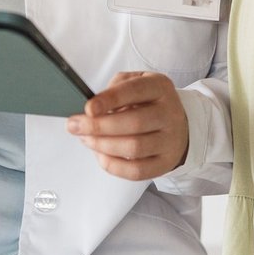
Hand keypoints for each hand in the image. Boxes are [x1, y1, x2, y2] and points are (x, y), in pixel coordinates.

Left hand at [67, 72, 189, 180]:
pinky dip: (112, 165)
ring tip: (86, 139)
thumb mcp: (137, 83)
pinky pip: (136, 171)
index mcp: (160, 87)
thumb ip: (115, 87)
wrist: (179, 126)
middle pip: (134, 123)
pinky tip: (100, 154)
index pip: (135, 91)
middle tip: (74, 126)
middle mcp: (169, 114)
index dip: (110, 99)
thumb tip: (92, 108)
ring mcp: (170, 141)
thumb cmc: (148, 102)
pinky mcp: (165, 163)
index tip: (88, 108)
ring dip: (103, 145)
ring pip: (134, 148)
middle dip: (98, 126)